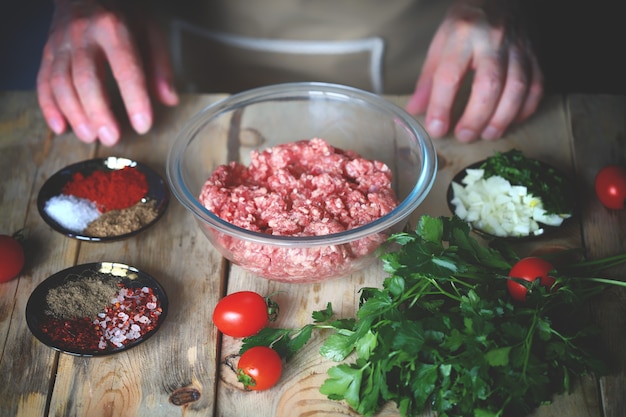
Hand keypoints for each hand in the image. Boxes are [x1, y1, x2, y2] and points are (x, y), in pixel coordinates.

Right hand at [37, 0, 178, 145]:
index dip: (135, 99)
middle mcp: (82, 35)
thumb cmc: (121, 15)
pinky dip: (49, 107)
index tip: (143, 125)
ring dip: (74, 114)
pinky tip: (60, 127)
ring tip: (90, 136)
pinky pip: (43, 82)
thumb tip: (168, 100)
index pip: (125, 67)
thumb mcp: (149, 30)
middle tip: (111, 137)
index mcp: (113, 28)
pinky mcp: (47, 53)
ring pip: (61, 83)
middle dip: (98, 111)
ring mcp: (61, 44)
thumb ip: (160, 65)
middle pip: (86, 78)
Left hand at [406, 0, 542, 141]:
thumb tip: (415, 110)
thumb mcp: (441, 42)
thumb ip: (428, 78)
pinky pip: (536, 87)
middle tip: (464, 136)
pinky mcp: (536, 56)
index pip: (449, 75)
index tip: (436, 129)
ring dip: (502, 118)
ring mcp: (518, 47)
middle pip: (488, 85)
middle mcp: (493, 39)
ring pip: (516, 89)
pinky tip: (509, 122)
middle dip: (476, 117)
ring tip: (487, 135)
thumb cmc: (468, 22)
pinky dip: (524, 110)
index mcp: (462, 34)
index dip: (441, 106)